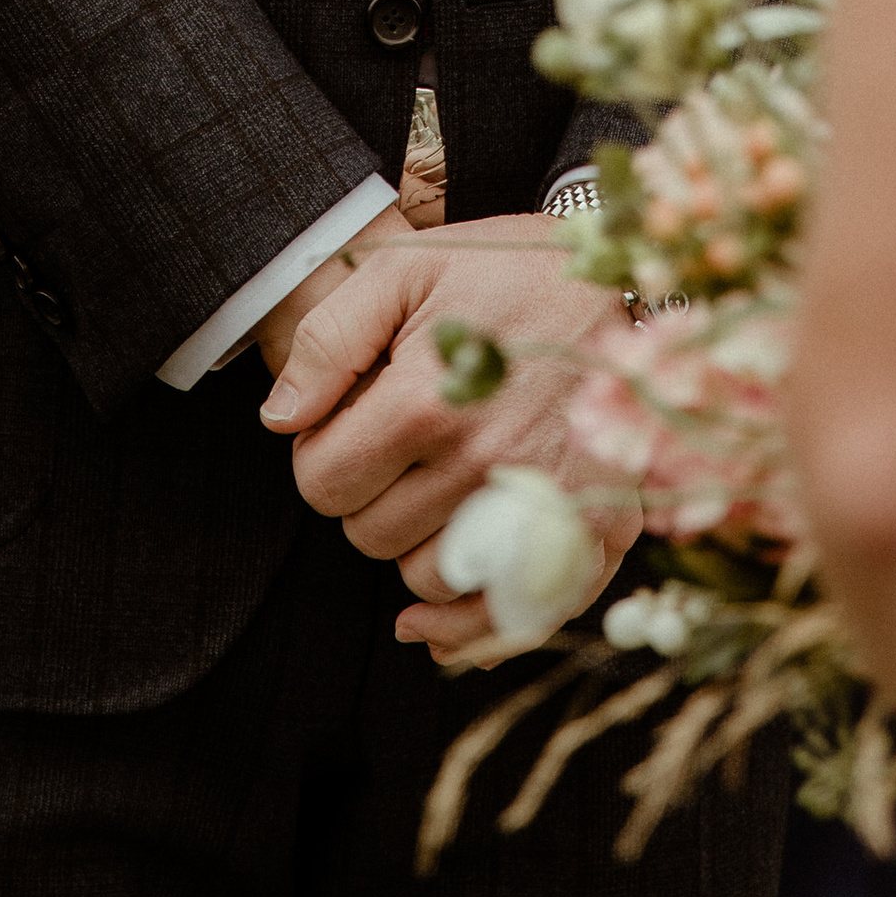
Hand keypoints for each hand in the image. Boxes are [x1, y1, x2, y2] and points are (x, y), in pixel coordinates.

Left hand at [261, 214, 638, 662]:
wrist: (615, 270)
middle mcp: (484, 465)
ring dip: (419, 543)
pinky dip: (471, 628)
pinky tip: (439, 621)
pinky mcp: (597, 526)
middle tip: (404, 445)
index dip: (322, 455)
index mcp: (428, 403)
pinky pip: (516, 616)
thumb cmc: (499, 271)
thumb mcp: (403, 268)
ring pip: (432, 580)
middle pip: (372, 538)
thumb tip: (280, 420)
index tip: (352, 423)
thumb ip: (328, 339)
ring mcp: (544, 504)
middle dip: (370, 495)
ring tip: (444, 481)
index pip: (322, 484)